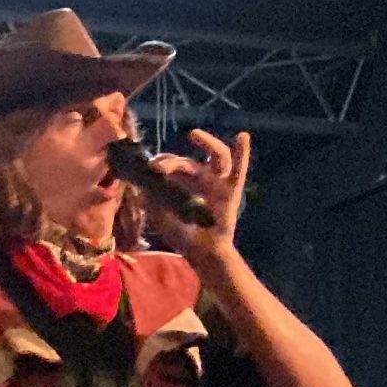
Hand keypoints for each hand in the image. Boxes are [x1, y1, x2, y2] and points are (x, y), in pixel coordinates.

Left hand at [144, 127, 248, 259]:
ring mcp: (217, 181)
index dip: (160, 163)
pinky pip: (239, 168)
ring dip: (207, 143)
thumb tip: (143, 184)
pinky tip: (242, 137)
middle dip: (172, 162)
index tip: (150, 167)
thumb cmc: (181, 234)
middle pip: (188, 161)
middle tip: (159, 166)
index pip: (171, 164)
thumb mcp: (160, 218)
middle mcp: (199, 177)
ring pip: (216, 156)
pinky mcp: (232, 188)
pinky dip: (242, 152)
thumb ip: (152, 201)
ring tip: (194, 134)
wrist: (202, 252)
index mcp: (181, 181)